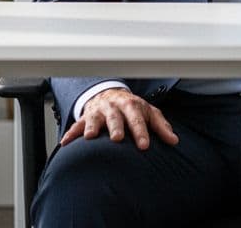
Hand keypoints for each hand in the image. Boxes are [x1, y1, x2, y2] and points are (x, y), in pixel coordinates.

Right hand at [60, 87, 178, 149]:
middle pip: (115, 117)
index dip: (141, 132)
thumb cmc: (131, 108)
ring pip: (94, 119)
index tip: (144, 146)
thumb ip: (161, 126)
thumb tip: (174, 140)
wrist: (109, 94)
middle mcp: (114, 108)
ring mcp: (99, 112)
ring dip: (92, 127)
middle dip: (116, 127)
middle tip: (117, 138)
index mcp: (131, 106)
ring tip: (90, 137)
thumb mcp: (148, 113)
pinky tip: (66, 143)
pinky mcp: (86, 117)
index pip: (137, 119)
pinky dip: (71, 133)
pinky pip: (76, 125)